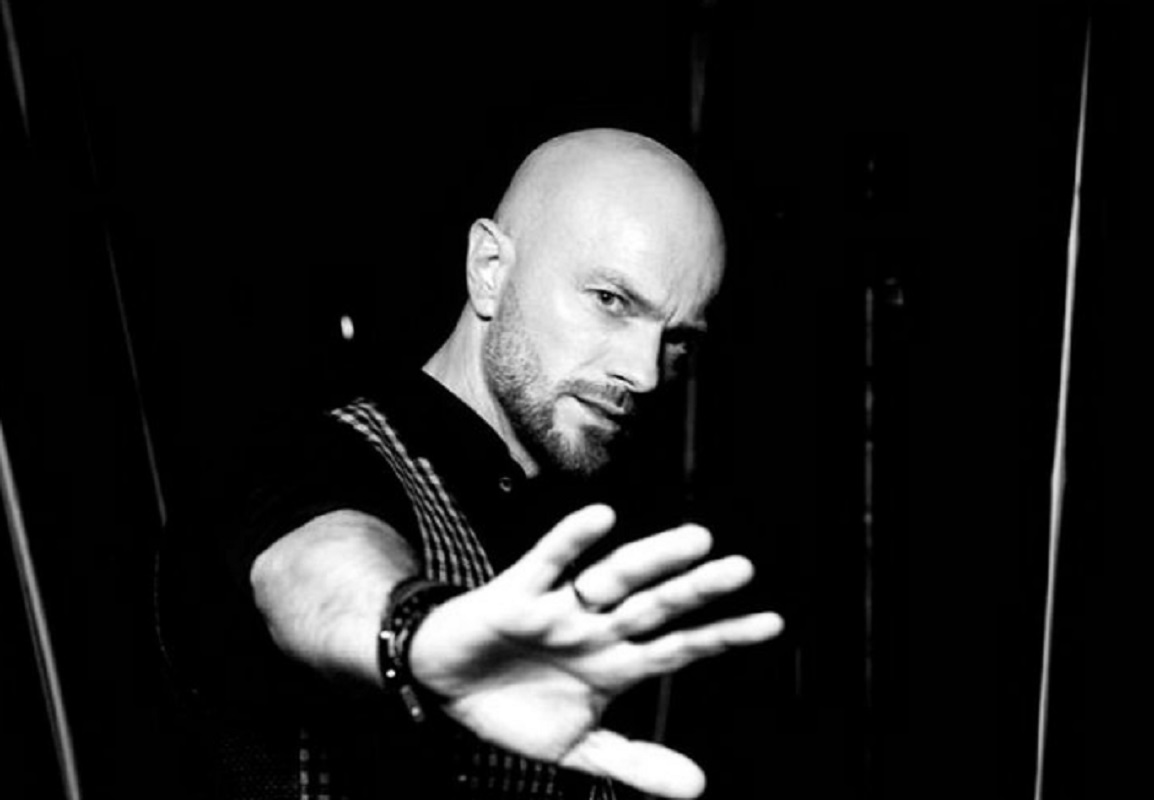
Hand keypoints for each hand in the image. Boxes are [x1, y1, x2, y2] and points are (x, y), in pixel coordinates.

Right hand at [408, 504, 783, 797]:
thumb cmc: (514, 709)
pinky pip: (548, 562)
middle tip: (741, 568)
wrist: (444, 689)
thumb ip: (635, 762)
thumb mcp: (577, 750)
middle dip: (696, 590)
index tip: (773, 624)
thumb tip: (697, 787)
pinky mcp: (518, 594)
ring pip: (614, 578)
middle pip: (656, 605)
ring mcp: (561, 609)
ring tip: (695, 541)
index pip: (680, 647)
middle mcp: (597, 628)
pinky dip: (572, 542)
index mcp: (616, 663)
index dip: (723, 636)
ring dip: (652, 560)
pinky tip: (602, 520)